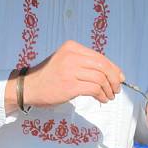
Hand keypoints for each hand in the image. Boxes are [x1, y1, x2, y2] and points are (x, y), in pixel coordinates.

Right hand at [5, 40, 123, 111]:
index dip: (114, 68)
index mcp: (72, 47)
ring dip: (109, 89)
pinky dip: (102, 95)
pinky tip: (102, 99)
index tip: (120, 78)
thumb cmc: (49, 76)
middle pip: (103, 66)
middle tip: (117, 89)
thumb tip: (110, 72)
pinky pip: (94, 89)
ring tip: (109, 96)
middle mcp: (72, 55)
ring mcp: (70, 70)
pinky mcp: (70, 85)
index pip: (100, 56)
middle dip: (114, 79)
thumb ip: (83, 63)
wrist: (28, 87)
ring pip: (101, 78)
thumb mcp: (65, 61)